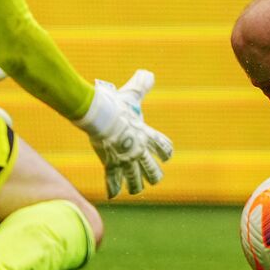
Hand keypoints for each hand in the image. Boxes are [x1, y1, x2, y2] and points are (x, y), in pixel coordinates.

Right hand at [74, 71, 173, 197]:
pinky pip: (112, 181)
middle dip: (154, 174)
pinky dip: (112, 189)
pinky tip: (113, 196)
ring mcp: (125, 159)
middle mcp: (139, 150)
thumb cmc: (116, 105)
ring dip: (136, 185)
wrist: (101, 117)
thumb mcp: (131, 94)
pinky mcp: (111, 164)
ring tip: (136, 190)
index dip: (166, 151)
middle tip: (155, 178)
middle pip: (152, 169)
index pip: (163, 146)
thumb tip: (148, 73)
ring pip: (135, 179)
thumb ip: (141, 84)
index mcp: (146, 134)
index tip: (167, 156)